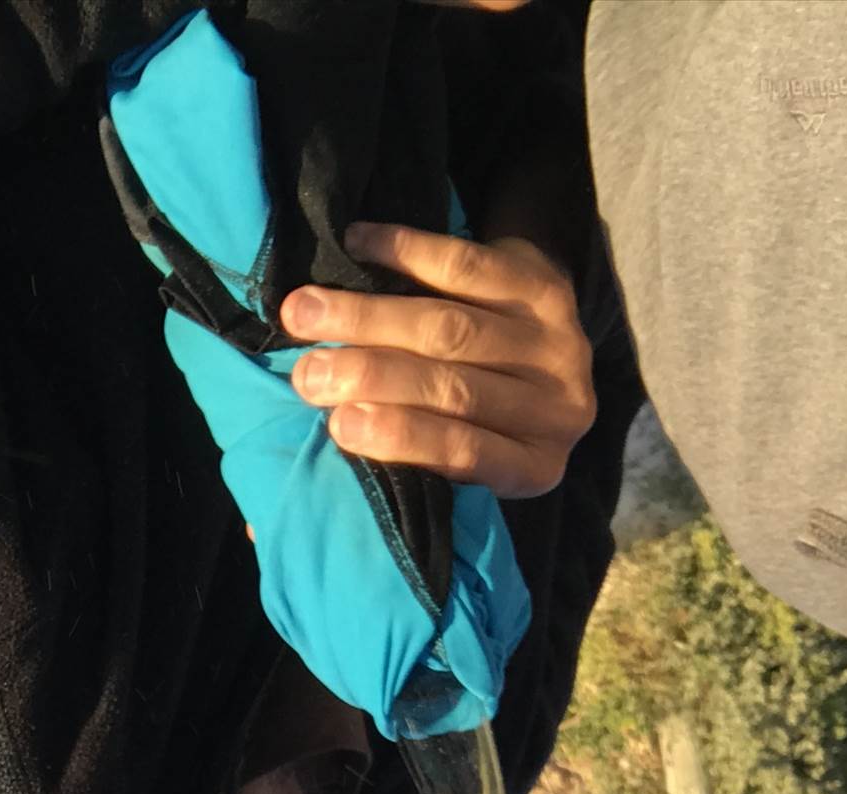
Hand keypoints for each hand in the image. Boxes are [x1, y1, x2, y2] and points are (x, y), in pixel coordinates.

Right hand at [281, 223, 594, 497]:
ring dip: (369, 317)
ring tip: (305, 312)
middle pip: (454, 386)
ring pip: (451, 327)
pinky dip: (407, 252)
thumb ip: (391, 470)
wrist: (542, 344)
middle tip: (306, 372)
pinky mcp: (547, 285)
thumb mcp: (450, 463)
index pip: (464, 453)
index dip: (402, 437)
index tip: (338, 425)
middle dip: (373, 376)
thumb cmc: (472, 419)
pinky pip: (468, 265)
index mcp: (530, 468)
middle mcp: (558, 410)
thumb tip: (288, 496)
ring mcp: (558, 344)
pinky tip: (357, 244)